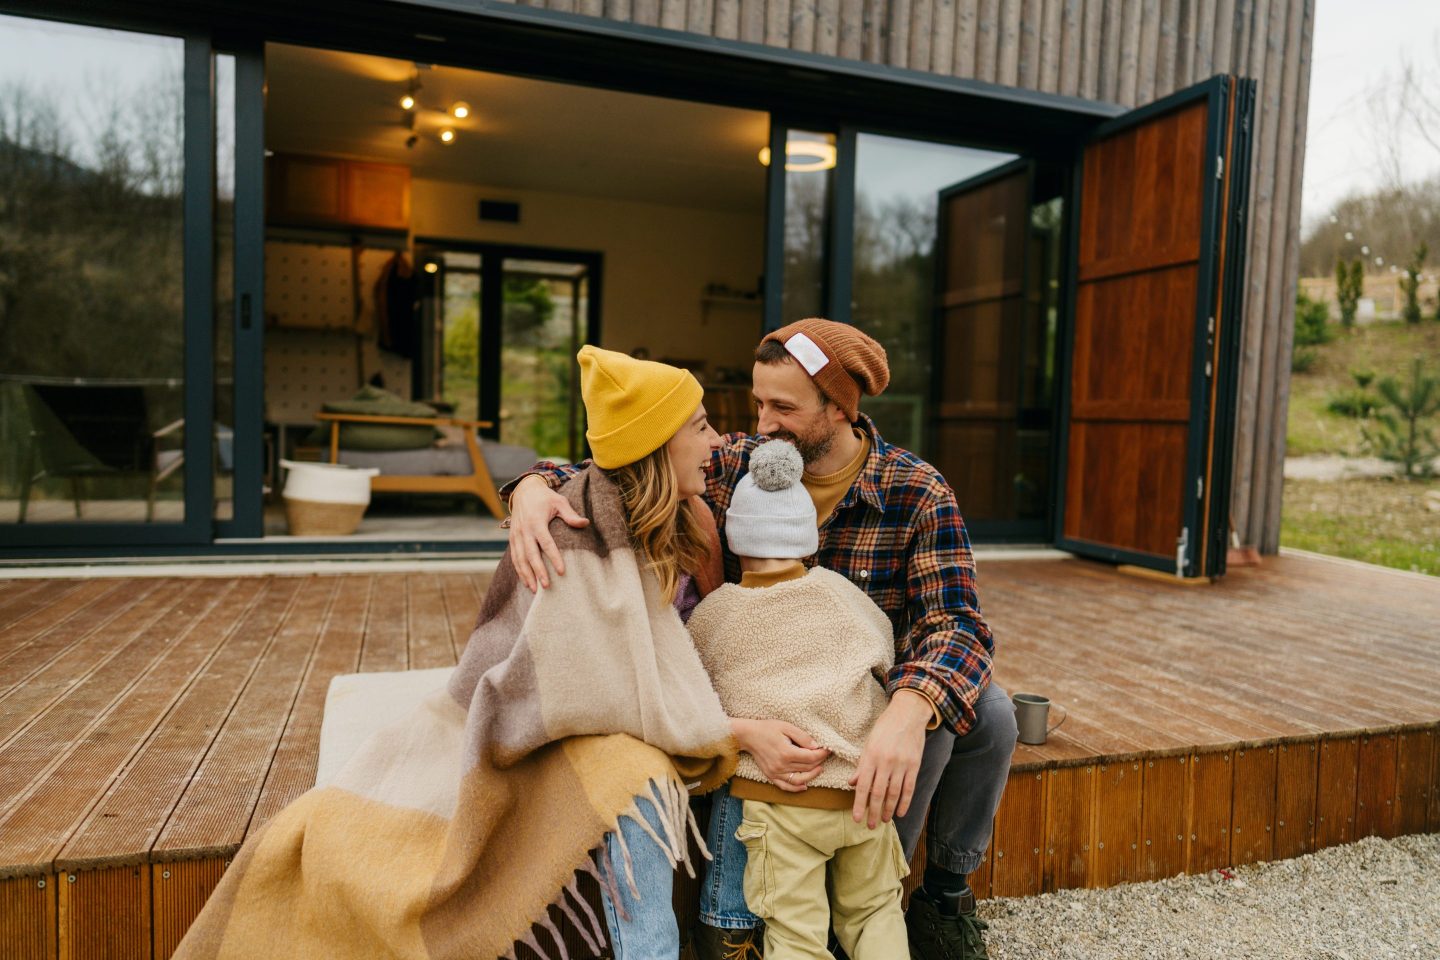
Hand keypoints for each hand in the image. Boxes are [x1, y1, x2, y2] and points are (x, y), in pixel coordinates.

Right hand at [507, 474, 589, 590]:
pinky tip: (526, 582)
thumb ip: (570, 514)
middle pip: (530, 554)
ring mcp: (516, 535)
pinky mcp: (512, 538)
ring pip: (519, 558)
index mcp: (536, 521)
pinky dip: (519, 570)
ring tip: (535, 589)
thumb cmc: (545, 498)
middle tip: (546, 586)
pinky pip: (514, 557)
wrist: (524, 491)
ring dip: (526, 575)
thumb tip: (585, 523)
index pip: (546, 543)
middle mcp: (524, 530)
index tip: (561, 571)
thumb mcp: (559, 502)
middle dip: (538, 571)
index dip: (553, 558)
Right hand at [731, 718, 829, 792]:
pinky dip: (796, 788)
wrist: (749, 736)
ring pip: (799, 780)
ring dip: (812, 776)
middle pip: (807, 768)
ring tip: (819, 768)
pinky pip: (786, 786)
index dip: (822, 754)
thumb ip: (803, 737)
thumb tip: (816, 746)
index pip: (811, 757)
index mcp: (786, 752)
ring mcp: (776, 773)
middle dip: (819, 761)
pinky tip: (805, 786)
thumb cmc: (767, 728)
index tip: (828, 749)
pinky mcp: (771, 776)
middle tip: (824, 754)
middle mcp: (782, 765)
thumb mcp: (786, 727)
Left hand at [849, 689, 930, 827]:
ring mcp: (901, 764)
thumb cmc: (884, 729)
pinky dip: (904, 802)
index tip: (857, 818)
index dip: (860, 804)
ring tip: (884, 821)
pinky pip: (909, 788)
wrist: (907, 714)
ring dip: (888, 810)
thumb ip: (862, 765)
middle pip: (878, 793)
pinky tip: (900, 813)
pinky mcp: (914, 765)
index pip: (863, 786)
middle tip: (870, 826)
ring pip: (894, 793)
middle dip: (873, 812)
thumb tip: (853, 784)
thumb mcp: (868, 744)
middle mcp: (885, 762)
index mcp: (871, 756)